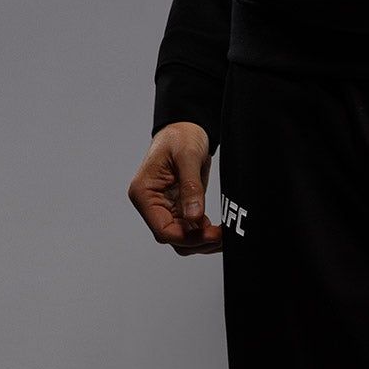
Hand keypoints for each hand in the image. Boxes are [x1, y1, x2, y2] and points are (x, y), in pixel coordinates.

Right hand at [128, 122, 222, 255]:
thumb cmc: (180, 136)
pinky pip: (189, 227)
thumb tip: (194, 218)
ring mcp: (165, 206)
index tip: (210, 234)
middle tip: (222, 237)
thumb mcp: (187, 156)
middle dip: (197, 241)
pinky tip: (219, 230)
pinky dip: (203, 231)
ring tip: (224, 236)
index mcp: (144, 193)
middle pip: (172, 237)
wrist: (186, 127)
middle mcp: (151, 204)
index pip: (162, 229)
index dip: (187, 237)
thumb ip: (190, 187)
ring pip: (181, 237)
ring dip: (201, 240)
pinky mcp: (178, 206)